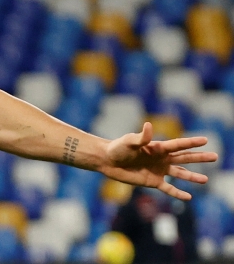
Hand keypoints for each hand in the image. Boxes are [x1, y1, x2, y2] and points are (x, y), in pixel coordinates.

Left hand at [101, 121, 217, 199]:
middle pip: (184, 158)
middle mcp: (161, 158)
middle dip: (199, 158)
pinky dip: (177, 193)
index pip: (178, 145)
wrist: (107, 160)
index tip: (206, 139)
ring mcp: (158, 170)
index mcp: (157, 147)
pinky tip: (188, 197)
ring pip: (180, 174)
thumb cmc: (117, 148)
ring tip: (206, 180)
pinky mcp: (152, 181)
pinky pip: (168, 188)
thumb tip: (148, 125)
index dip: (192, 142)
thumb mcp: (129, 141)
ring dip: (192, 177)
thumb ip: (140, 137)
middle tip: (215, 156)